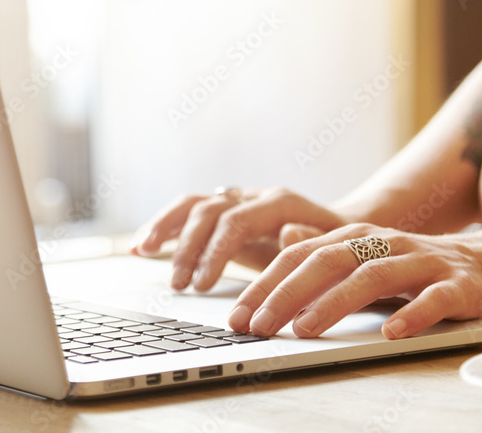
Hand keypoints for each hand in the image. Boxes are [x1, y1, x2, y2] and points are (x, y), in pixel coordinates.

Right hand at [129, 187, 345, 291]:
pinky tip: (141, 245)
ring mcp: (237, 202)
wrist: (340, 229)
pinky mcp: (225, 214)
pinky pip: (189, 214)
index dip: (215, 251)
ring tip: (144, 251)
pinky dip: (164, 227)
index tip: (203, 285)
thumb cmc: (338, 245)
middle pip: (208, 210)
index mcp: (279, 203)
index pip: (237, 220)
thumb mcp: (336, 247)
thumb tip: (288, 234)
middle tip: (179, 284)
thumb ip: (312, 242)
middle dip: (188, 247)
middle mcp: (253, 196)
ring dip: (166, 227)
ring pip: (192, 205)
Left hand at [227, 223, 481, 339]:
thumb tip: (283, 237)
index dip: (266, 284)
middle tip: (256, 325)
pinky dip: (412, 315)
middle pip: (326, 263)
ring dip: (334, 303)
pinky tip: (391, 333)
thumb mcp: (368, 255)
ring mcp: (422, 263)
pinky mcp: (459, 286)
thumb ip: (326, 249)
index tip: (238, 315)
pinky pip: (434, 300)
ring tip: (304, 329)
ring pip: (372, 278)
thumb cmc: (422, 267)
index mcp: (356, 237)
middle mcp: (384, 243)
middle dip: (285, 294)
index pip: (300, 256)